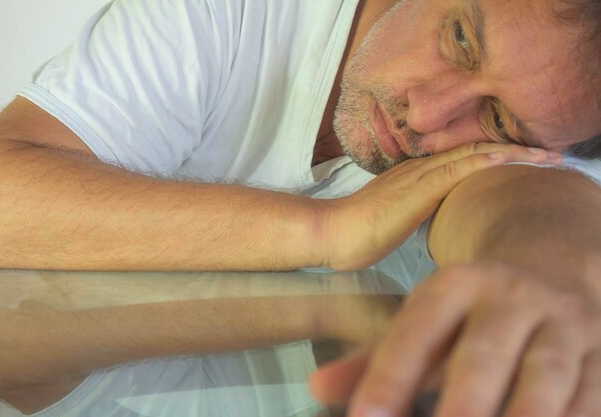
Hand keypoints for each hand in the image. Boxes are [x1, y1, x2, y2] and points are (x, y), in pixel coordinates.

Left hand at [310, 262, 600, 416]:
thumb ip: (377, 357)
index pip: (419, 328)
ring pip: (546, 381)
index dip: (390, 375)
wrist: (553, 263)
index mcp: (459, 283)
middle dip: (462, 403)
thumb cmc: (474, 308)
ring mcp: (564, 325)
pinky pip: (590, 397)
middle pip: (484, 356)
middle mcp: (512, 298)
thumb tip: (318, 388)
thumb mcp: (426, 318)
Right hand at [321, 143, 560, 270]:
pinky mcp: (418, 188)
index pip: (465, 160)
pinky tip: (511, 157)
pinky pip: (457, 169)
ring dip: (513, 153)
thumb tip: (437, 217)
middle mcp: (422, 169)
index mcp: (418, 177)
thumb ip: (418, 211)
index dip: (498, 157)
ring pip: (473, 155)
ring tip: (547, 155)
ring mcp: (420, 176)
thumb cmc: (360, 233)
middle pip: (476, 151)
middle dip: (516, 151)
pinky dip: (487, 160)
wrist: (334, 231)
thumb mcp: (397, 220)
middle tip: (551, 154)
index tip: (527, 161)